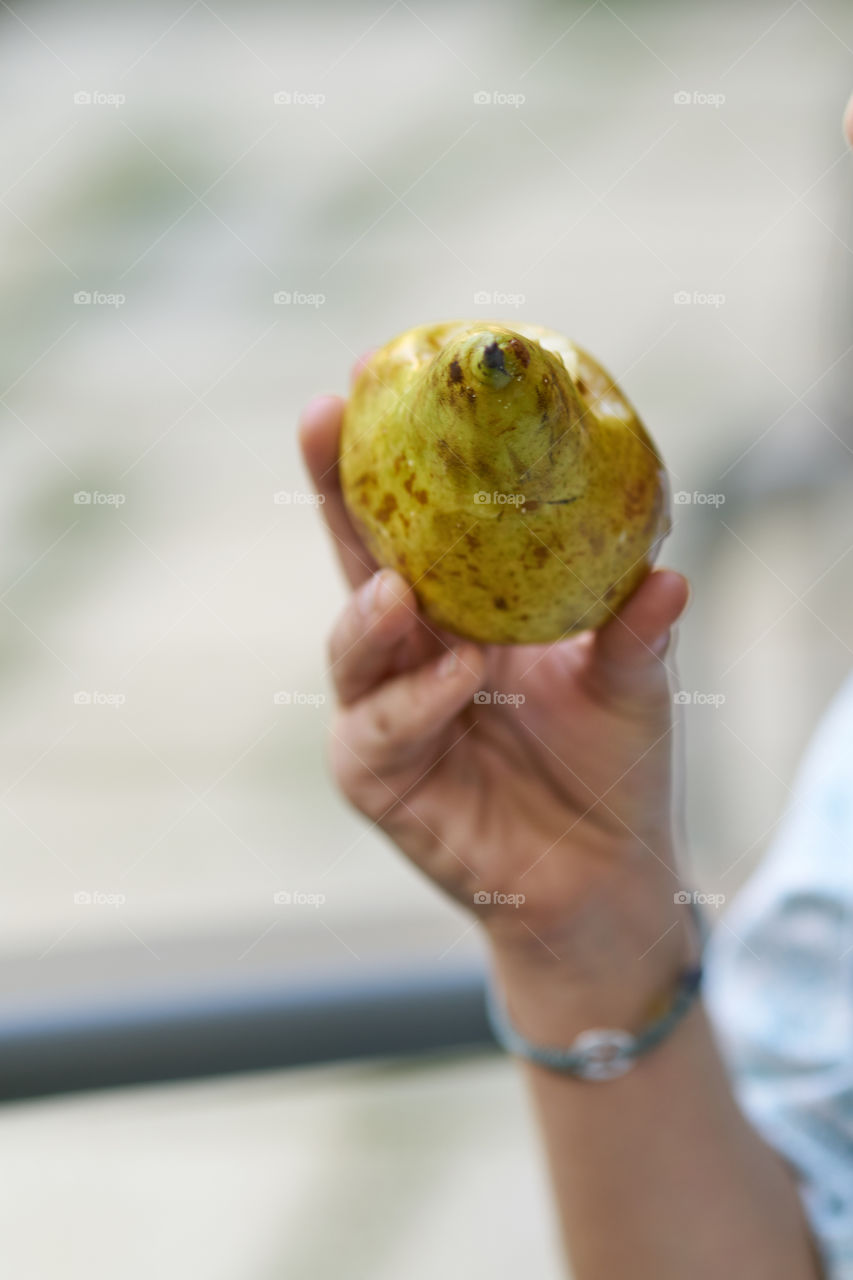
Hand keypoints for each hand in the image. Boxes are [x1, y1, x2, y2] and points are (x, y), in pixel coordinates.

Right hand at [300, 378, 693, 1022]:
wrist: (604, 878)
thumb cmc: (611, 769)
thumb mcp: (630, 684)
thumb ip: (634, 633)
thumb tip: (668, 573)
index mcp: (459, 613)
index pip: (410, 524)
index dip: (384, 455)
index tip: (369, 376)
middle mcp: (409, 654)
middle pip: (355, 560)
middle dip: (334, 490)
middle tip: (327, 420)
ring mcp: (385, 715)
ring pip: (350, 650)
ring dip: (372, 614)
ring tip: (403, 592)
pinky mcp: (380, 780)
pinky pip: (378, 733)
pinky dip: (411, 703)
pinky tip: (454, 678)